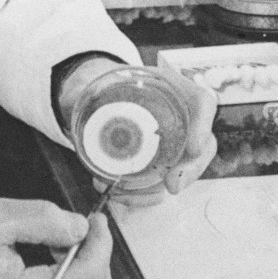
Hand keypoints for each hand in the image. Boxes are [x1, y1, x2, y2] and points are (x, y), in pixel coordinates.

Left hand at [70, 65, 217, 206]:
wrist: (97, 100)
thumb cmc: (101, 88)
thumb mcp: (93, 82)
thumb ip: (82, 89)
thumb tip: (73, 97)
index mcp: (170, 89)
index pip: (201, 102)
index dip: (204, 124)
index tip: (194, 146)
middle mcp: (178, 118)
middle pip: (202, 145)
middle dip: (191, 169)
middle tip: (172, 185)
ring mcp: (172, 144)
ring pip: (182, 170)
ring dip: (159, 189)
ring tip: (128, 194)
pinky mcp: (156, 165)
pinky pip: (159, 184)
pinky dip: (141, 195)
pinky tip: (120, 195)